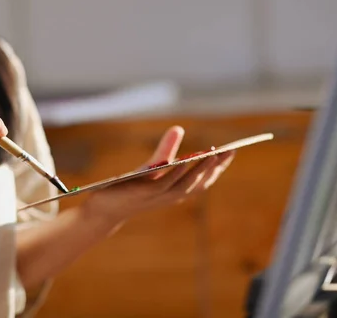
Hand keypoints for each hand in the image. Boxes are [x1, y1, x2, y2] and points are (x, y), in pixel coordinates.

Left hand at [83, 126, 234, 224]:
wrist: (105, 208)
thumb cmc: (129, 187)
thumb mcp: (150, 167)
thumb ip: (166, 151)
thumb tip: (179, 128)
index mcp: (175, 192)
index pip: (202, 181)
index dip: (218, 168)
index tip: (231, 152)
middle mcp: (170, 196)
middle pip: (199, 183)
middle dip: (216, 168)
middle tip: (230, 150)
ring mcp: (157, 196)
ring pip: (185, 184)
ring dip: (200, 170)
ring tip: (213, 154)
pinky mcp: (143, 192)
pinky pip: (164, 182)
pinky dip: (176, 172)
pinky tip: (185, 161)